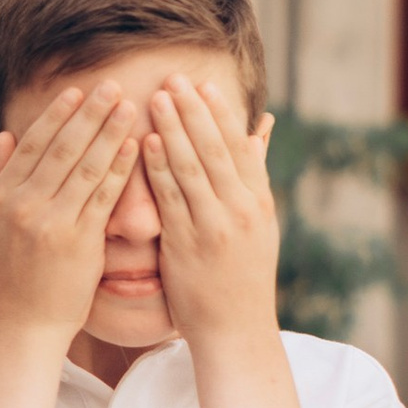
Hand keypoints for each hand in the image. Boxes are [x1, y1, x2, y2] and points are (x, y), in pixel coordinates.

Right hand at [0, 78, 138, 347]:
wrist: (23, 325)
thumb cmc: (12, 275)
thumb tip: (4, 135)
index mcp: (3, 198)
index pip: (33, 145)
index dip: (56, 115)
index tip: (77, 91)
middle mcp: (24, 206)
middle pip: (61, 148)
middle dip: (89, 114)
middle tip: (111, 86)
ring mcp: (52, 223)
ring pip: (85, 167)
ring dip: (110, 133)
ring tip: (129, 107)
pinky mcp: (79, 242)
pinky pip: (104, 197)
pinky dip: (120, 169)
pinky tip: (136, 148)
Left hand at [143, 77, 278, 352]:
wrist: (236, 329)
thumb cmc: (243, 275)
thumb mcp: (260, 222)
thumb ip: (255, 174)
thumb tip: (262, 127)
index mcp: (259, 202)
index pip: (240, 147)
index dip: (221, 113)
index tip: (203, 85)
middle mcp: (241, 210)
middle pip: (216, 149)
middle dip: (193, 111)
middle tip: (174, 78)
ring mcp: (215, 226)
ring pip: (192, 167)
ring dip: (173, 130)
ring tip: (157, 98)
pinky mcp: (188, 245)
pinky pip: (171, 199)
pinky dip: (159, 168)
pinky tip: (145, 143)